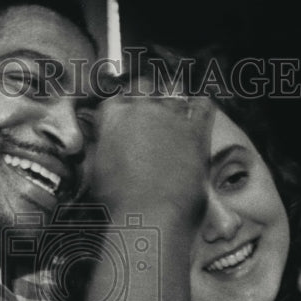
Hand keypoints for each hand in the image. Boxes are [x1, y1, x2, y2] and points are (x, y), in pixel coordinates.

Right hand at [81, 93, 214, 219]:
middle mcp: (142, 109)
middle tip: (148, 115)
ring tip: (171, 114)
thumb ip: (102, 147)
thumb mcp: (97, 171)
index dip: (121, 106)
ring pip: (173, 91)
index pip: (116, 97)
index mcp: (113, 117)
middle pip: (144, 86)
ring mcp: (171, 116)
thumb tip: (103, 142)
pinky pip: (203, 105)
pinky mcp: (196, 131)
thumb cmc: (119, 202)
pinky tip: (197, 108)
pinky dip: (200, 104)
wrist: (149, 215)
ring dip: (171, 99)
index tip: (125, 116)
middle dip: (145, 97)